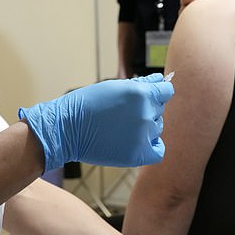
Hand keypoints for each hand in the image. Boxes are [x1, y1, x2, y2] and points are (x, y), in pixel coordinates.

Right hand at [19, 74, 173, 171]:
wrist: (67, 129)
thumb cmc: (88, 104)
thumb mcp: (115, 86)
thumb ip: (142, 84)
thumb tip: (161, 79)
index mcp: (141, 94)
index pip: (167, 91)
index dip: (157, 93)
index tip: (147, 96)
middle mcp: (145, 114)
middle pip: (159, 110)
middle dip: (147, 109)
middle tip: (123, 113)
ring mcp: (143, 135)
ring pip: (157, 128)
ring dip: (146, 127)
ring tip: (122, 127)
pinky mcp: (138, 155)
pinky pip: (158, 150)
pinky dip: (151, 146)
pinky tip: (136, 142)